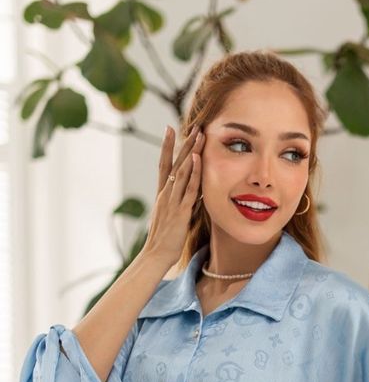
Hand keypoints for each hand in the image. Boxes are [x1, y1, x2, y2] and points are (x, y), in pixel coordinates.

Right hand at [141, 124, 205, 265]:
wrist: (155, 255)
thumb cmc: (164, 240)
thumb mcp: (171, 217)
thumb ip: (179, 203)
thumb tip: (191, 195)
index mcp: (162, 194)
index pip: (163, 164)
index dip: (168, 146)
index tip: (171, 129)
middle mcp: (165, 194)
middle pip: (173, 162)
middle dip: (184, 143)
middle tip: (193, 125)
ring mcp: (171, 201)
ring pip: (181, 171)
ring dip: (191, 152)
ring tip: (199, 135)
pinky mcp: (180, 211)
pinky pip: (188, 189)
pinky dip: (193, 174)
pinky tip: (197, 160)